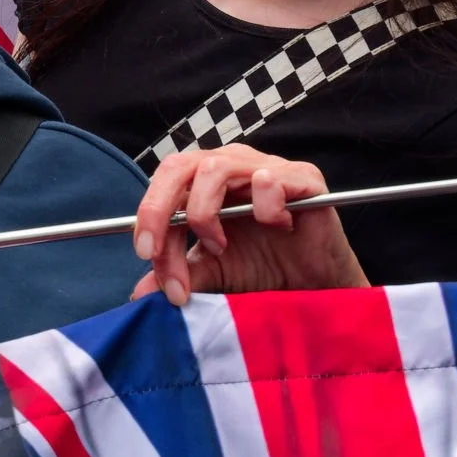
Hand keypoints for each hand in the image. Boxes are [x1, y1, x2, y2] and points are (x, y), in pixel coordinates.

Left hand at [132, 145, 368, 306]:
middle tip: (155, 252)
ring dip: (205, 213)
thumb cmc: (265, 267)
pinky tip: (275, 228)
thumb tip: (139, 292)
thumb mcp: (214, 272)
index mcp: (202, 181)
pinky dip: (262, 207)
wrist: (318, 284)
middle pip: (177, 166)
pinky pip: (268, 180)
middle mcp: (229, 165)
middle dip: (158, 209)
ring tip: (219, 247)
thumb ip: (179, 273)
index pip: (162, 188)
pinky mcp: (302, 178)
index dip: (148, 221)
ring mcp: (264, 167)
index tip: (145, 258)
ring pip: (214, 168)